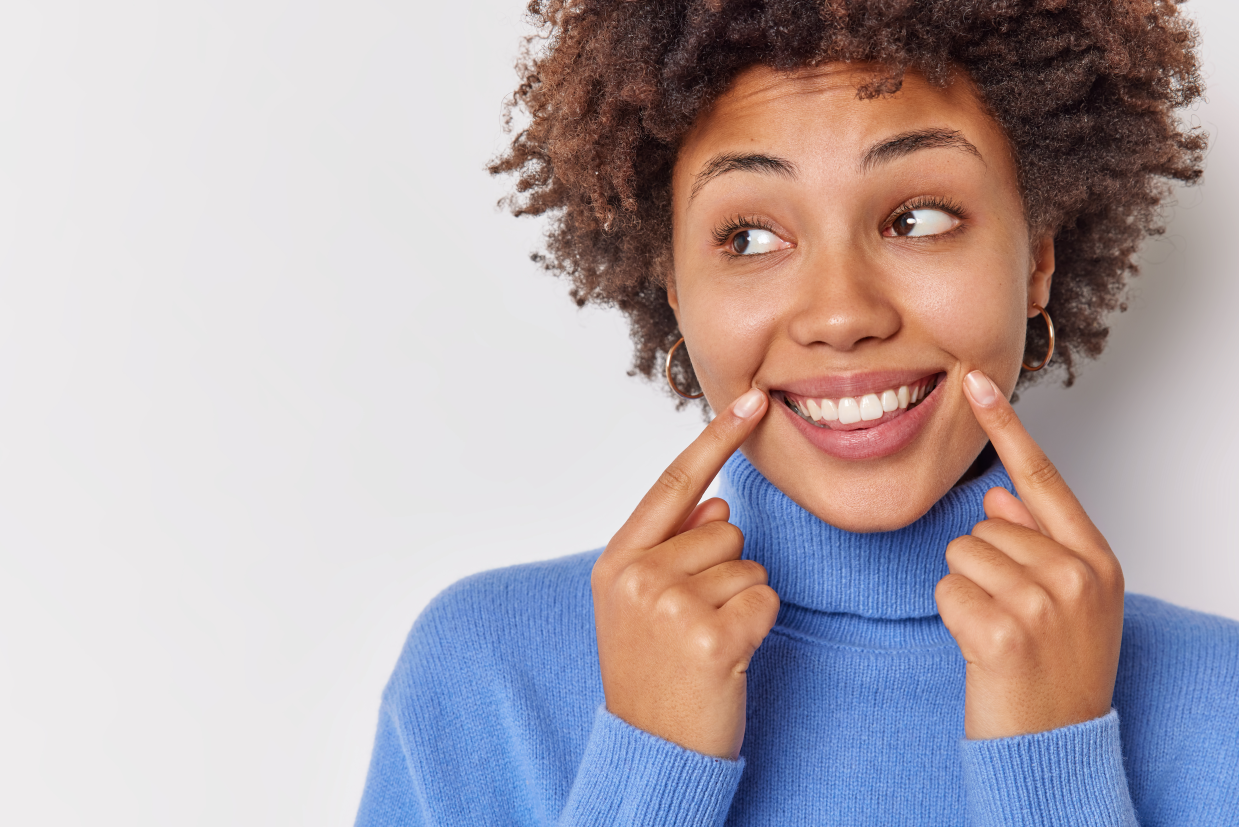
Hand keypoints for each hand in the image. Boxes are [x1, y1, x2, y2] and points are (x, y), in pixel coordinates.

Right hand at [591, 388, 778, 759]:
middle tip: (695, 623)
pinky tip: (728, 656)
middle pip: (725, 529)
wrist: (650, 750)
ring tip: (707, 641)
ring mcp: (671, 605)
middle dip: (725, 569)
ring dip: (742, 601)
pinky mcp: (710, 637)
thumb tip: (719, 504)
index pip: (674, 484)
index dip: (715, 439)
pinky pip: (765, 598)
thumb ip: (672, 548)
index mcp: (616, 561)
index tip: (751, 399)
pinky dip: (758, 625)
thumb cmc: (652, 674)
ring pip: (749, 563)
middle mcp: (638, 575)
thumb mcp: (640, 605)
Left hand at [936, 370, 1124, 739]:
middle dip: (981, 569)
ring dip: (965, 594)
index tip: (975, 382)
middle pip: (983, 527)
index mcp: (1095, 560)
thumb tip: (997, 496)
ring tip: (999, 634)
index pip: (1042, 479)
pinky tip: (983, 651)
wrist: (1055, 747)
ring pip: (959, 555)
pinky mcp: (1004, 630)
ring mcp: (1044, 602)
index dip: (1006, 428)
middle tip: (1010, 620)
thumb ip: (1036, 544)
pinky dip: (952, 618)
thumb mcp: (1065, 604)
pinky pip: (946, 590)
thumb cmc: (1054, 673)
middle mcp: (1077, 574)